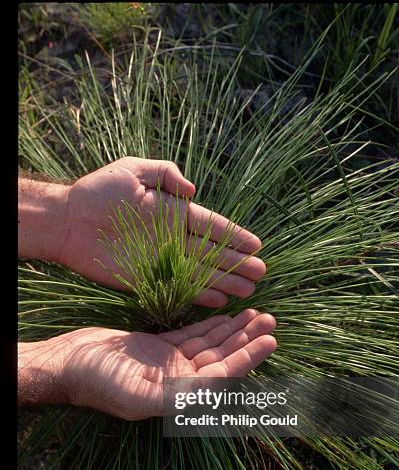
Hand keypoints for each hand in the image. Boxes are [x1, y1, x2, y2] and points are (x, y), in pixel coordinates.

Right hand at [18, 310, 275, 420]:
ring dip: (233, 330)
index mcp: (179, 395)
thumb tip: (215, 391)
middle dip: (247, 339)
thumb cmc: (98, 382)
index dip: (247, 358)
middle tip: (270, 319)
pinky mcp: (160, 346)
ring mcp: (171, 363)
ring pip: (211, 344)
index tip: (269, 340)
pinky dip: (211, 325)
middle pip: (222, 357)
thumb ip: (177, 396)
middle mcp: (180, 380)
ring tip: (256, 313)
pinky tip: (227, 316)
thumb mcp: (137, 393)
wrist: (69, 363)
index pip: (223, 374)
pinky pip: (193, 335)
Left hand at [57, 157, 265, 306]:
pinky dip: (197, 295)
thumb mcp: (132, 169)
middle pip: (211, 252)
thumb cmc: (98, 191)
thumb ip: (165, 174)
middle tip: (260, 273)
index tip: (256, 245)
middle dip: (236, 263)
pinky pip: (177, 287)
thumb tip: (193, 189)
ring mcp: (161, 259)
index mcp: (173, 211)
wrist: (68, 219)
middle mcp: (172, 237)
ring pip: (200, 272)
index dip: (234, 236)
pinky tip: (218, 300)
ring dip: (224, 281)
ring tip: (248, 290)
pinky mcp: (146, 277)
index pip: (211, 226)